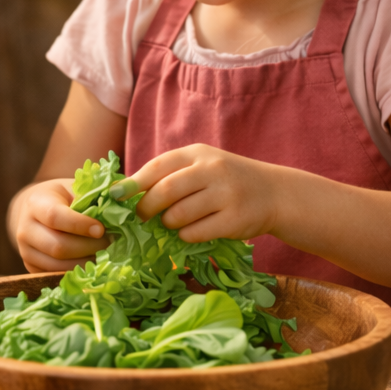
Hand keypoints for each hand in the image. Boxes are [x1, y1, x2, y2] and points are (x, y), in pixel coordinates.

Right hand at [8, 178, 106, 272]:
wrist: (36, 212)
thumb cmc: (63, 198)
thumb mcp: (75, 188)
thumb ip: (94, 194)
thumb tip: (122, 200)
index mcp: (35, 203)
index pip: (55, 217)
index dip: (79, 225)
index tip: (102, 229)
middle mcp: (25, 228)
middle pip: (58, 246)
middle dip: (89, 248)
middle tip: (111, 243)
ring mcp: (25, 251)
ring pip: (59, 265)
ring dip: (87, 263)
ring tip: (105, 254)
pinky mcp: (31, 267)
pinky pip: (57, 275)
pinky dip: (78, 272)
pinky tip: (93, 262)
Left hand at [129, 144, 284, 241]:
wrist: (274, 193)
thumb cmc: (226, 180)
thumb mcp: (201, 165)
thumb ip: (170, 174)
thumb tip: (125, 191)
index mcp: (197, 154)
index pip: (157, 166)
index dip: (133, 183)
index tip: (115, 196)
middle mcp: (212, 170)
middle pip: (164, 191)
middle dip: (146, 207)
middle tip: (141, 216)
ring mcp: (226, 194)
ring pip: (178, 215)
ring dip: (167, 223)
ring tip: (170, 223)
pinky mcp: (235, 220)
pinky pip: (196, 232)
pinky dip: (185, 235)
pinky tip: (189, 232)